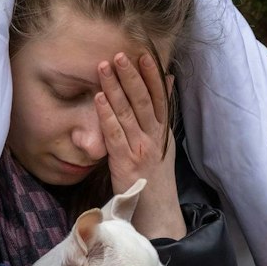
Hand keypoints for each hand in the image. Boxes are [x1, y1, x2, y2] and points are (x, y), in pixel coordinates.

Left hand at [96, 51, 182, 239]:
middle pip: (143, 100)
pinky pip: (115, 134)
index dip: (151, 75)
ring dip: (115, 88)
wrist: (158, 211)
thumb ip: (162, 110)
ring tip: (103, 68)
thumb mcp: (165, 140)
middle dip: (130, 76)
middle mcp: (154, 136)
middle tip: (119, 55)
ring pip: (127, 113)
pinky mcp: (125, 161)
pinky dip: (107, 115)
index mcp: (162, 130)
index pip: (158, 96)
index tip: (143, 54)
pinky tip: (98, 100)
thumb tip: (168, 79)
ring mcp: (140, 148)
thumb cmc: (156, 175)